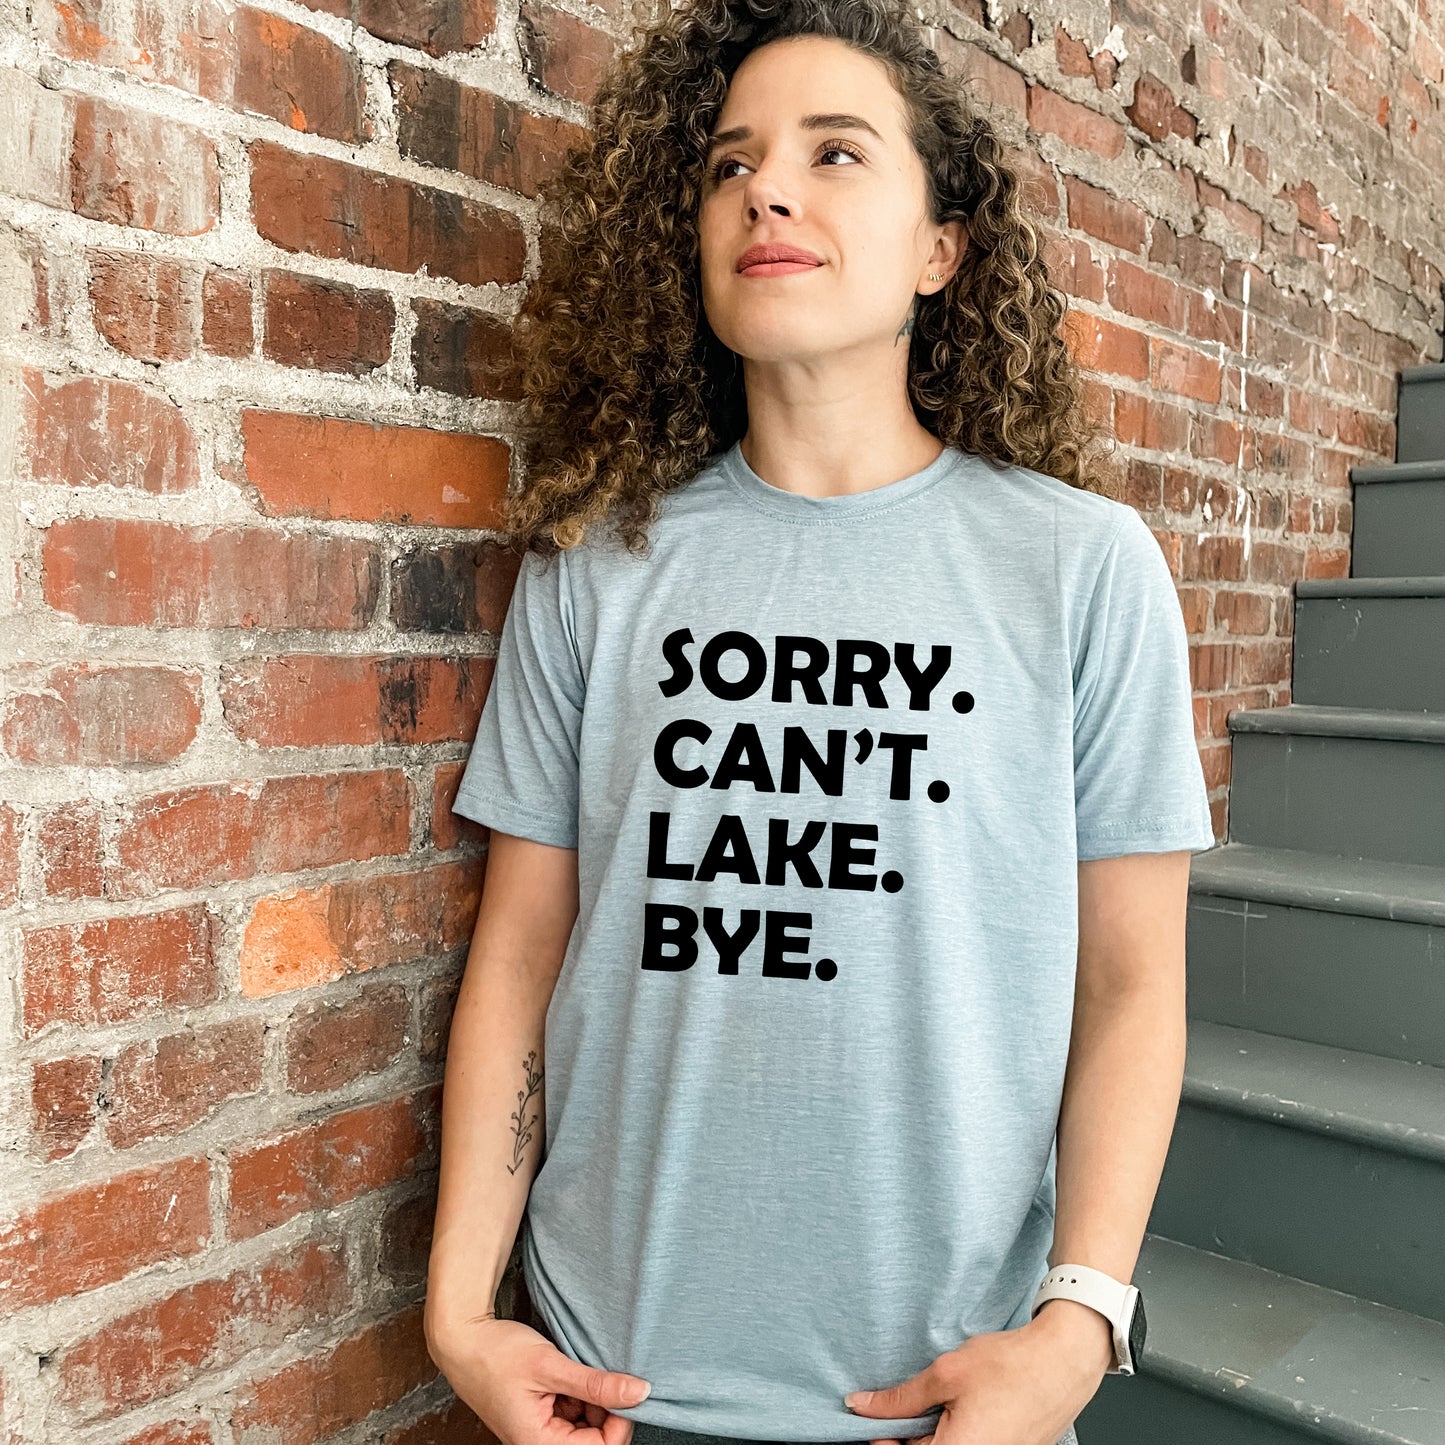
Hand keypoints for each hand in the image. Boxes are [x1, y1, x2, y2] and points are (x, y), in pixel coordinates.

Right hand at [425, 1310, 651, 1444]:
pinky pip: (571, 1412)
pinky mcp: (539, 1414)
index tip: (628, 1391)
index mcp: (538, 1443)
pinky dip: (580, 1394)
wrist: (462, 1339)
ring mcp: (539, 1428)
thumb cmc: (496, 1354)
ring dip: (594, 1400)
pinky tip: (574, 1372)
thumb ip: (596, 1383)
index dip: (620, 1422)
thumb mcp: (551, 1366)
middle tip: (607, 1375)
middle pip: (593, 1440)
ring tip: (584, 1369)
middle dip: (607, 1410)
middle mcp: (539, 1442)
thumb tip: (640, 1392)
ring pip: (585, 1425)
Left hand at [841, 1307, 1112, 1444]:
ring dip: (934, 1432)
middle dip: (910, 1433)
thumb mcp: (945, 1374)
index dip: (883, 1437)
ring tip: (942, 1401)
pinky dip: (956, 1432)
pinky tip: (960, 1408)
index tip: (874, 1417)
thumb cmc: (1010, 1367)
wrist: (1063, 1362)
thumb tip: (861, 1406)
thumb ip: (900, 1398)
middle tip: (910, 1404)